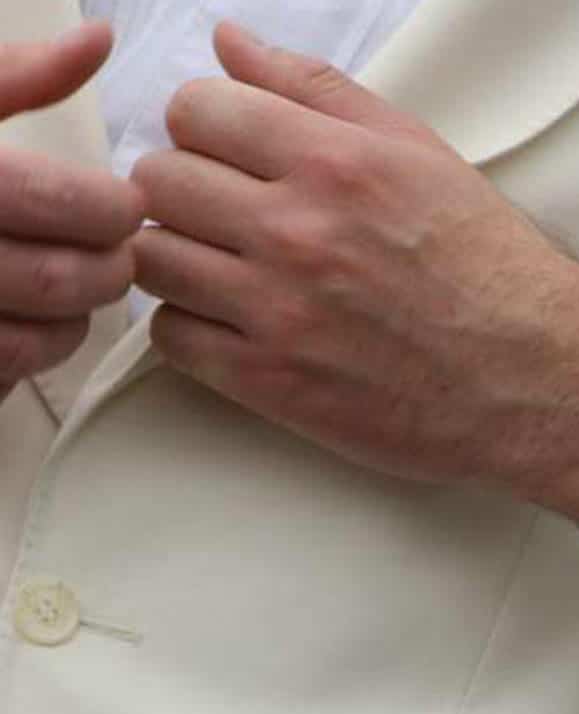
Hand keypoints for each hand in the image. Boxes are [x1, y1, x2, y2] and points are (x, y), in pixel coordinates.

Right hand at [0, 22, 143, 396]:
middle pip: (57, 278)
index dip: (111, 209)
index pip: (58, 201)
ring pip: (36, 337)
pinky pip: (4, 369)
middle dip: (110, 268)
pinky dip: (38, 348)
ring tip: (85, 280)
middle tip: (120, 250)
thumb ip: (18, 74)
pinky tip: (40, 316)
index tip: (126, 204)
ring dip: (80, 314)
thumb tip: (98, 40)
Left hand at [133, 23, 578, 562]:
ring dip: (182, 256)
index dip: (208, 126)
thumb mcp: (419, 155)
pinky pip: (171, 336)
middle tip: (232, 213)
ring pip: (152, 257)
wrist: (532, 376)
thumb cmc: (486, 265)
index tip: (233, 152)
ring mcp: (278, 312)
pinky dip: (192, 325)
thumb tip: (229, 43)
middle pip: (158, 180)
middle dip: (188, 188)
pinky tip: (239, 321)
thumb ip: (318, 92)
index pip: (194, 108)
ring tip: (233, 268)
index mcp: (335, 162)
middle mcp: (297, 232)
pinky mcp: (271, 383)